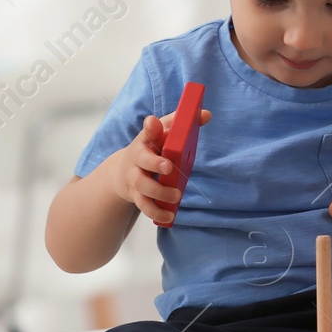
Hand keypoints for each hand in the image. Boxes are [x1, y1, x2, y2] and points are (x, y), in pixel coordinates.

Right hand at [111, 108, 212, 223]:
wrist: (125, 170)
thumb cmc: (152, 148)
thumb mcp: (164, 133)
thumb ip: (182, 124)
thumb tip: (206, 114)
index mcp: (146, 140)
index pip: (147, 131)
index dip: (150, 127)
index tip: (153, 122)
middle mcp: (137, 158)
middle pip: (141, 161)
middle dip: (154, 163)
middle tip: (169, 168)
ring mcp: (135, 178)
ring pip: (142, 187)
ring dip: (159, 193)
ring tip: (176, 196)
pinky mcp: (136, 196)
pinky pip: (144, 206)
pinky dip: (156, 212)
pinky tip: (170, 216)